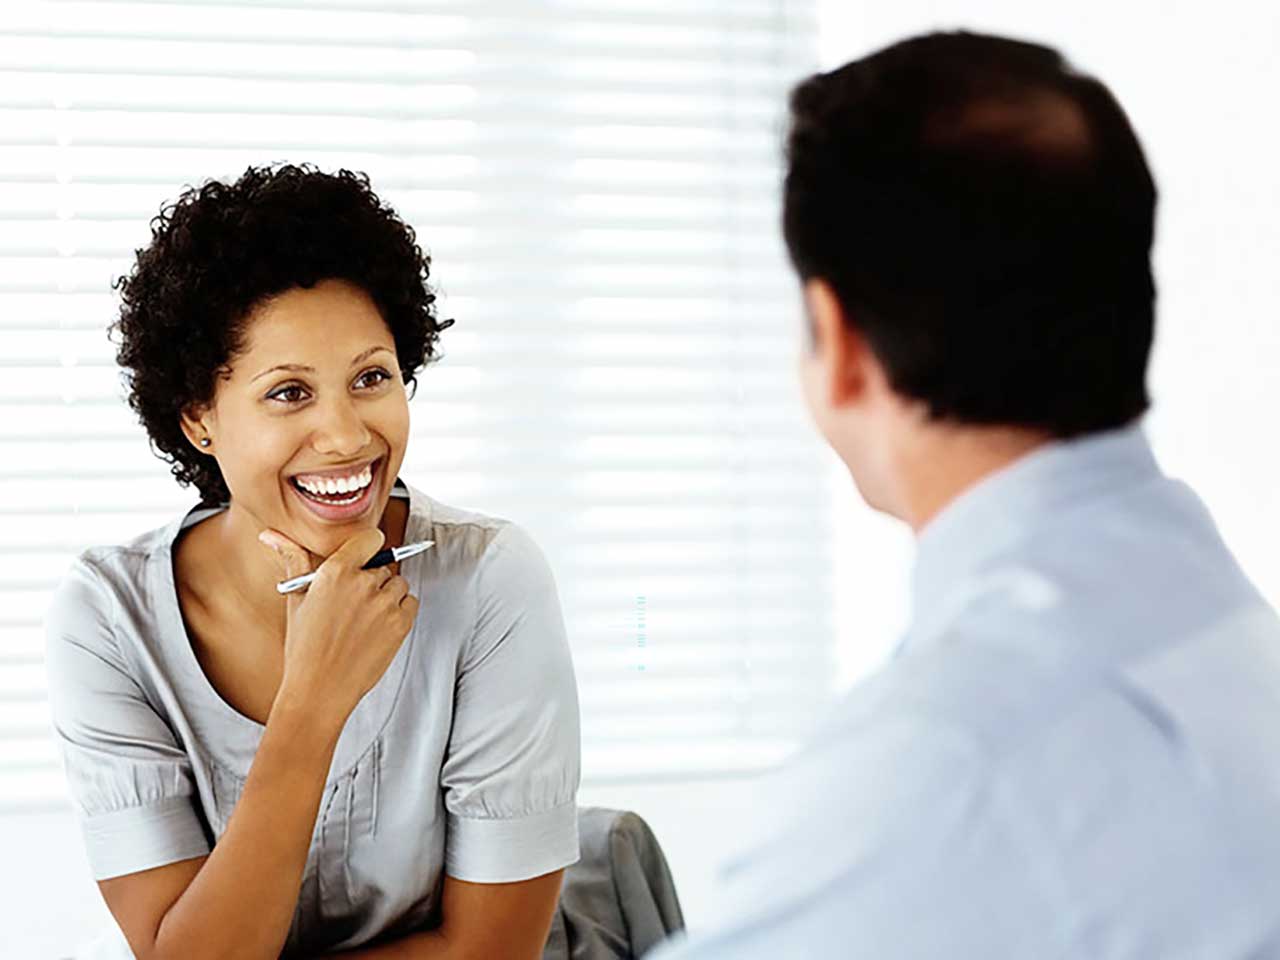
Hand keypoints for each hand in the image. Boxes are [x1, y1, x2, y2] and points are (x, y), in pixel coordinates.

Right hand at [257, 526, 419, 723]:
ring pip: (397, 584)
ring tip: (362, 620)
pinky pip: (410, 603)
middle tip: (351, 606)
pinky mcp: (401, 623)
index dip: (367, 549)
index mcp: (335, 571)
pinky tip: (377, 628)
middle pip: (382, 566)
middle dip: (370, 581)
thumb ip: (293, 559)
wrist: (319, 691)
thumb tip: (271, 535)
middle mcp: (362, 583)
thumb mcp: (296, 599)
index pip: (370, 538)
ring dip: (386, 596)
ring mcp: (384, 603)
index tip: (363, 560)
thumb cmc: (304, 648)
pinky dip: (399, 612)